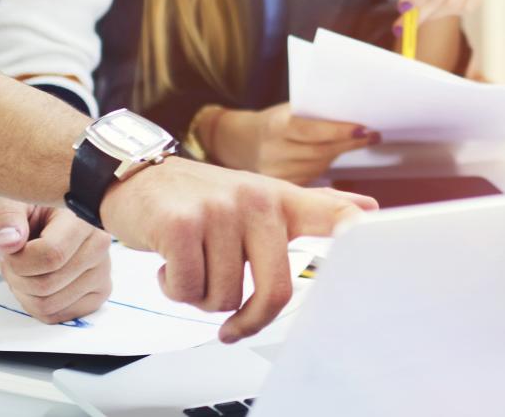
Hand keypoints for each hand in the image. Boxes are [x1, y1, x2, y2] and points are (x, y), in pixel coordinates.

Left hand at [0, 196, 111, 323]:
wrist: (49, 217)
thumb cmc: (33, 207)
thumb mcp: (12, 200)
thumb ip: (6, 217)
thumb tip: (9, 241)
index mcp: (84, 218)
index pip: (51, 255)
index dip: (18, 260)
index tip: (9, 248)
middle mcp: (100, 245)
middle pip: (46, 285)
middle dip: (16, 277)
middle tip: (11, 259)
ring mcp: (102, 272)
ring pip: (49, 305)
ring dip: (23, 291)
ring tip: (23, 267)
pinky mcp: (98, 292)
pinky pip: (57, 315)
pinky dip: (35, 304)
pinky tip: (36, 279)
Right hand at [99, 157, 376, 343]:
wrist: (131, 178)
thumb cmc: (194, 198)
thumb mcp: (253, 196)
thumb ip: (309, 207)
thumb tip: (367, 207)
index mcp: (275, 198)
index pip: (327, 210)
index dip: (354, 228)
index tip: (373, 236)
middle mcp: (252, 199)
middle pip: (276, 289)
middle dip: (249, 318)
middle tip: (231, 326)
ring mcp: (216, 210)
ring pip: (223, 297)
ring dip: (199, 295)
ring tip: (189, 265)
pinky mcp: (180, 225)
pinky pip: (187, 289)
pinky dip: (173, 287)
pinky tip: (166, 263)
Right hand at [206, 103, 378, 185]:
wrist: (238, 142)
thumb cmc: (269, 123)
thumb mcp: (284, 112)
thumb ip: (311, 116)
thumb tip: (351, 117)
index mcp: (274, 127)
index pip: (311, 130)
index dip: (339, 131)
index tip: (363, 128)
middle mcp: (273, 153)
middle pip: (320, 151)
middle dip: (349, 141)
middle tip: (371, 133)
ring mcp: (276, 174)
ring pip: (320, 166)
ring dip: (342, 153)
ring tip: (361, 141)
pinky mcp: (281, 188)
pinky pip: (313, 179)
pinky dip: (328, 167)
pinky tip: (336, 156)